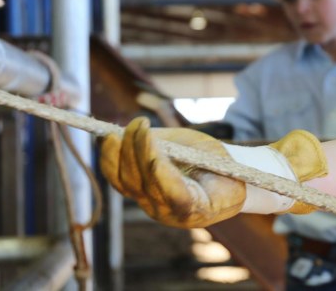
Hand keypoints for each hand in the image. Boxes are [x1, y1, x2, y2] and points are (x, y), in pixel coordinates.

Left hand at [100, 117, 328, 226]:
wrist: (227, 183)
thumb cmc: (226, 166)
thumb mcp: (215, 157)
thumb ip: (187, 152)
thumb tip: (150, 139)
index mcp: (199, 208)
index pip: (173, 194)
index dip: (160, 171)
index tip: (153, 144)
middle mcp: (170, 213)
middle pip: (144, 185)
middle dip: (137, 152)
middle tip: (137, 123)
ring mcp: (152, 206)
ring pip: (126, 182)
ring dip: (120, 152)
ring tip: (123, 126)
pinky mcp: (139, 195)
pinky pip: (119, 179)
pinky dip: (111, 158)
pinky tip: (109, 137)